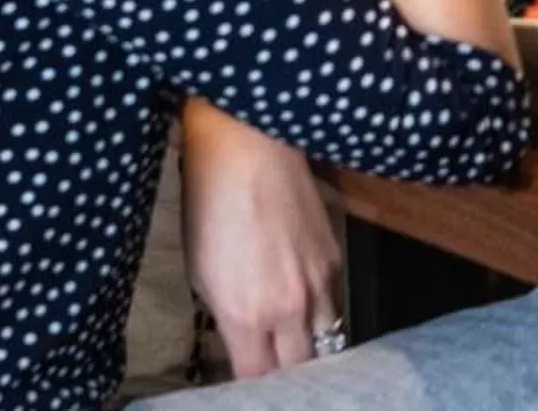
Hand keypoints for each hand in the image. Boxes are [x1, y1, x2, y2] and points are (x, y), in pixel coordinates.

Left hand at [181, 102, 342, 376]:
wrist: (249, 150)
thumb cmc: (212, 206)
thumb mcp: (202, 275)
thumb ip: (229, 318)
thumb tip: (244, 342)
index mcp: (246, 316)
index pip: (258, 381)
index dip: (252, 389)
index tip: (244, 385)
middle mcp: (290, 307)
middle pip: (301, 369)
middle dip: (286, 374)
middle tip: (271, 368)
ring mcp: (319, 282)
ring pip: (327, 338)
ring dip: (309, 346)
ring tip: (292, 346)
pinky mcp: (335, 258)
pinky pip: (333, 302)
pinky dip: (319, 311)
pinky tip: (302, 303)